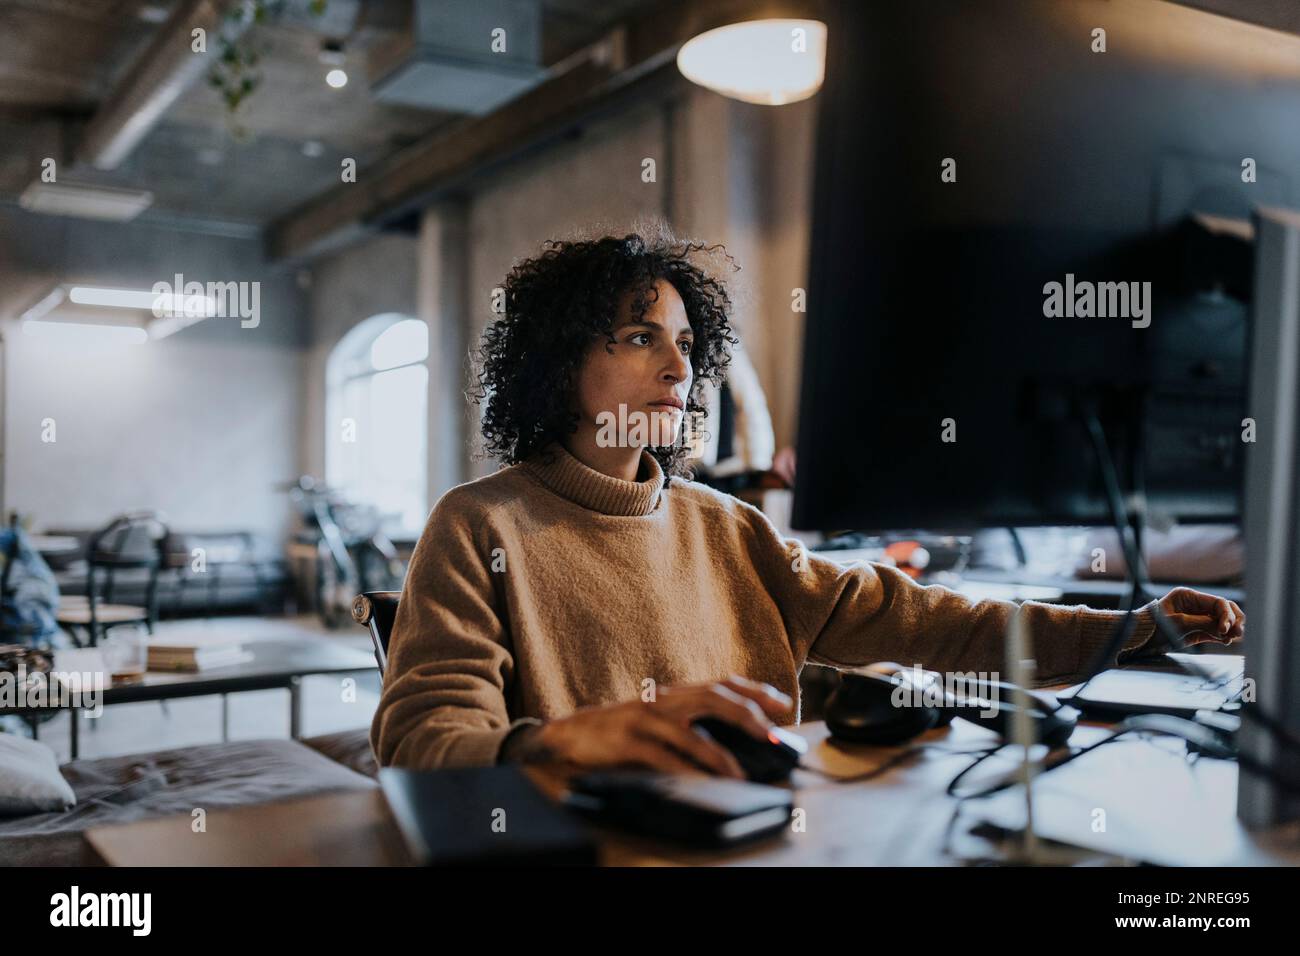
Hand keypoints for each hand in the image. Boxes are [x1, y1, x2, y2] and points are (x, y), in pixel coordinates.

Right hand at [526, 675, 792, 778]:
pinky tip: (700, 782)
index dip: (755, 689)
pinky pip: (660, 756)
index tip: (783, 702)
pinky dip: (683, 770)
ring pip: (689, 730)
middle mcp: (662, 699)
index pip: (721, 682)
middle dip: (747, 714)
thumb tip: (736, 738)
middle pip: (712, 697)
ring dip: (718, 754)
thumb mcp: (657, 717)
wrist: (568, 733)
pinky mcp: (626, 741)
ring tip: (740, 773)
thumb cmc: (619, 730)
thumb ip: (689, 720)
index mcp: (673, 692)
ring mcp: (643, 718)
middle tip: (772, 733)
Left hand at [1155, 587, 1244, 647]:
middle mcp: (1196, 605)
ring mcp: (1199, 617)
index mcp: (1189, 596)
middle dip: (1234, 620)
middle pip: (1225, 609)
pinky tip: (1225, 641)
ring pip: (1224, 621)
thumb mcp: (1178, 624)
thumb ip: (1202, 623)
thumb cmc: (1154, 627)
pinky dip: (1224, 636)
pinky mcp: (1199, 631)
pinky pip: (1218, 631)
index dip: (1226, 615)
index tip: (1225, 629)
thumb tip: (1224, 628)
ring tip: (1230, 639)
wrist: (1141, 640)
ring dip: (1231, 629)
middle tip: (1238, 633)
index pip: (1218, 602)